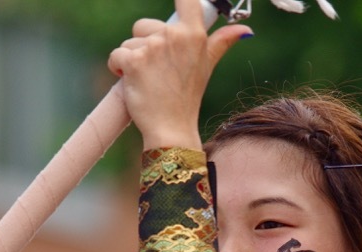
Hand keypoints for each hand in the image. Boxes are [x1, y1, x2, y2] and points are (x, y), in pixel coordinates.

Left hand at [107, 0, 251, 148]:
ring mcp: (152, 49)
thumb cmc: (188, 98)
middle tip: (158, 71)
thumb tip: (245, 30)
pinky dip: (119, 68)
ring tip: (148, 80)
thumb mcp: (207, 66)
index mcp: (193, 35)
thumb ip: (222, 42)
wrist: (171, 129)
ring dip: (133, 61)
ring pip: (129, 42)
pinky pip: (117, 55)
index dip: (179, 1)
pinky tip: (131, 81)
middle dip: (144, 46)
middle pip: (144, 25)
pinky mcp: (133, 62)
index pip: (186, 0)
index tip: (174, 12)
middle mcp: (173, 37)